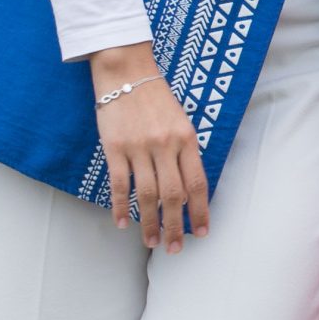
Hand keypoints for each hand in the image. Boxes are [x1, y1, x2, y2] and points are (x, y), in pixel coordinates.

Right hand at [89, 42, 209, 252]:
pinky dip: (120, 207)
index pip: (198, 183)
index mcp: (187, 139)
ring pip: (147, 195)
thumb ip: (185, 154)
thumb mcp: (181, 122)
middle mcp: (166, 145)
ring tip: (151, 242)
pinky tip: (123, 223)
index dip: (201, 210)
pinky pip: (119, 185)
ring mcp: (139, 148)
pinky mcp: (115, 148)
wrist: (126, 71)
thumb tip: (187, 193)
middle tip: (175, 248)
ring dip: (149, 223)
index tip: (202, 231)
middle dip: (175, 226)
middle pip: (174, 195)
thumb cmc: (156, 99)